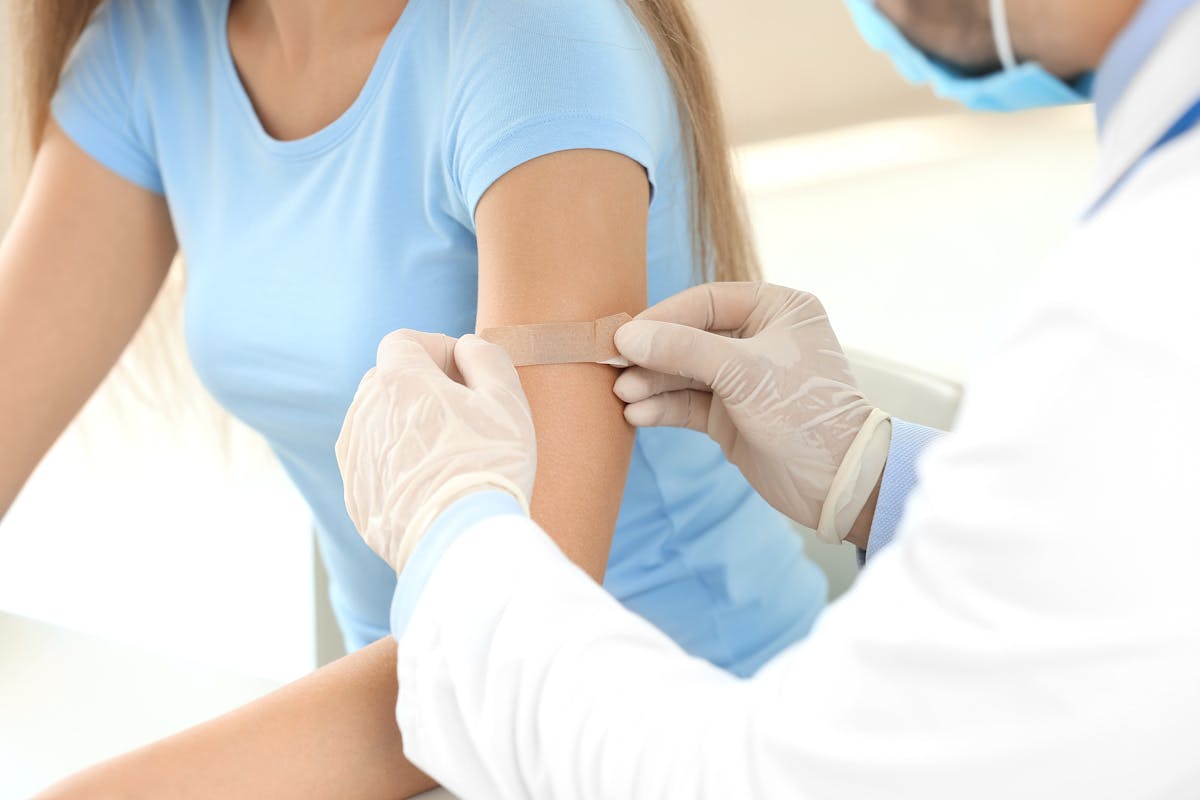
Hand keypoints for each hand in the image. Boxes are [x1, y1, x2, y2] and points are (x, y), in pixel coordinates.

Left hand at [336, 331, 536, 572]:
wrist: (460, 542)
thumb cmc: (489, 465)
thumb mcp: (507, 400)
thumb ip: (487, 359)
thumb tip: (467, 348)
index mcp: (396, 380)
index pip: (404, 341)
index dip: (437, 348)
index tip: (464, 371)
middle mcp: (363, 412)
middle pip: (387, 380)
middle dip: (422, 385)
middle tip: (464, 411)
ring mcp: (354, 457)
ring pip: (378, 423)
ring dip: (408, 425)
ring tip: (450, 453)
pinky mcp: (356, 496)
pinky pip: (375, 464)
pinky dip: (399, 464)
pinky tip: (434, 484)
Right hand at [613, 282, 889, 541]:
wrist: (838, 482)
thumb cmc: (804, 412)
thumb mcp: (743, 372)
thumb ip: (683, 350)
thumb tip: (627, 336)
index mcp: (778, 309)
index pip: (706, 302)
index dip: (663, 318)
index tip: (625, 336)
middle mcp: (759, 338)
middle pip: (690, 337)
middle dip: (652, 354)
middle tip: (612, 365)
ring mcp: (743, 379)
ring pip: (685, 373)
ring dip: (652, 383)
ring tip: (622, 395)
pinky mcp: (731, 416)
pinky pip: (688, 404)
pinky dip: (663, 407)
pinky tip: (637, 414)